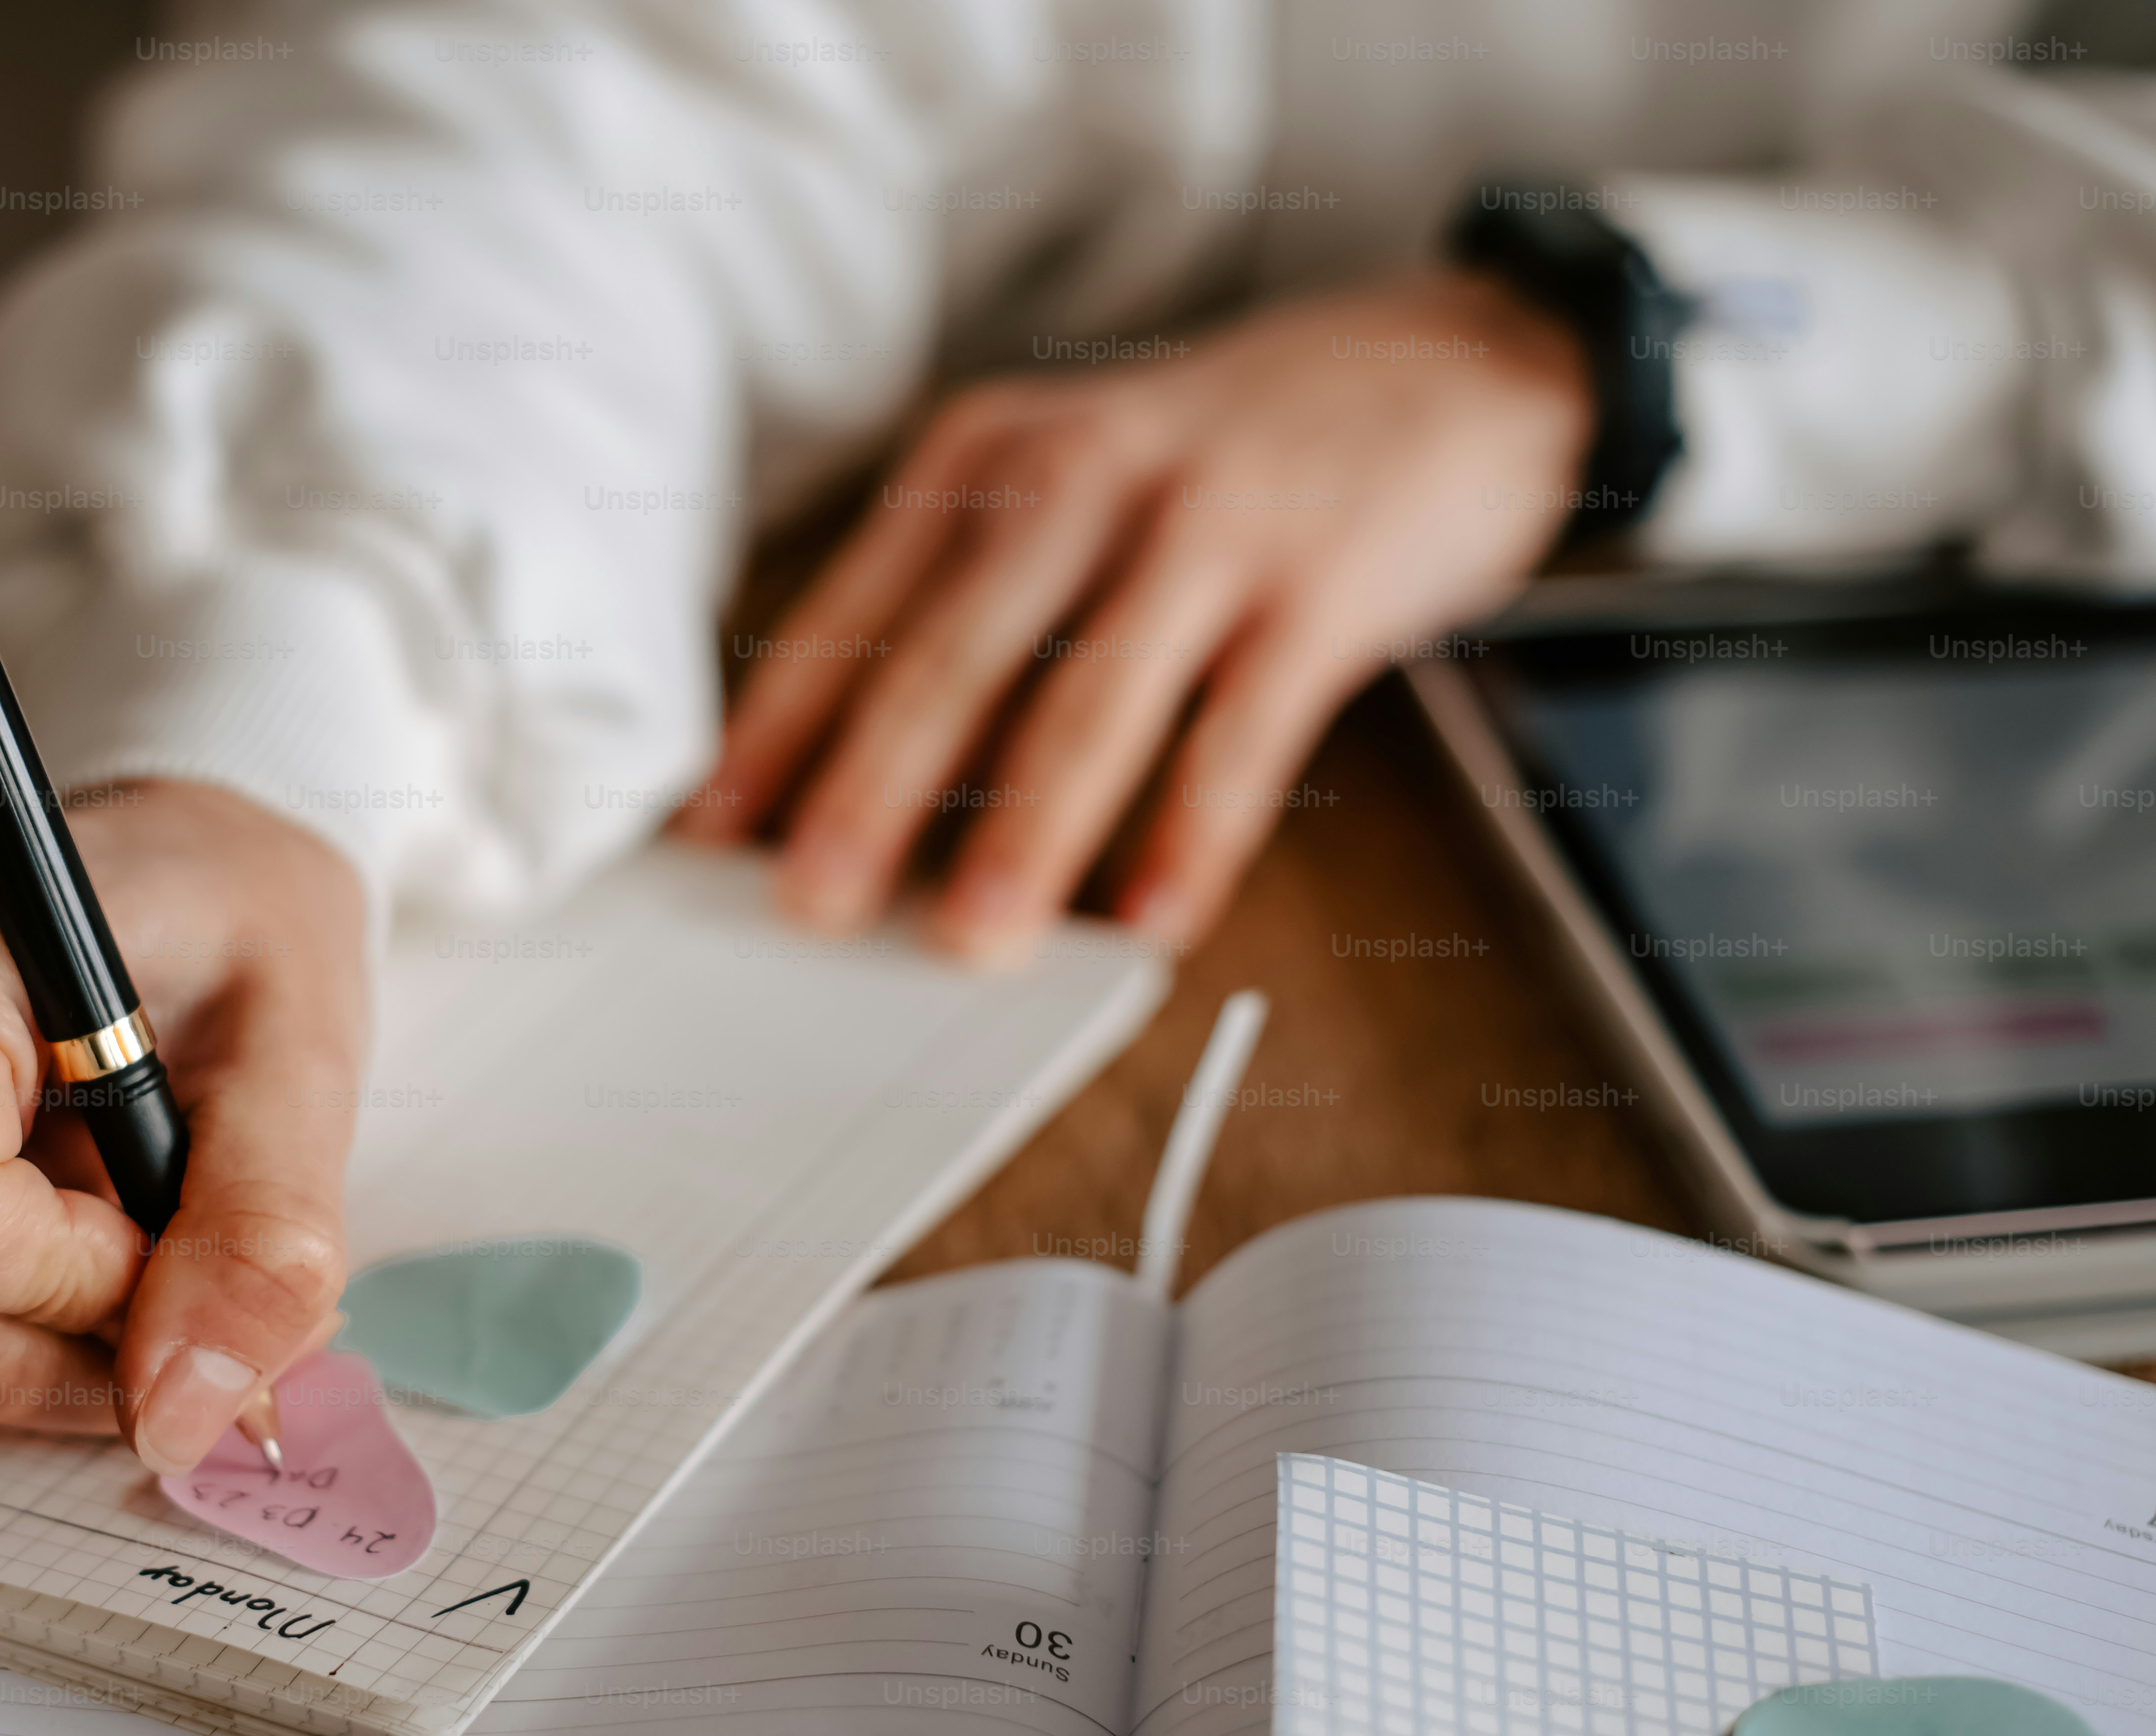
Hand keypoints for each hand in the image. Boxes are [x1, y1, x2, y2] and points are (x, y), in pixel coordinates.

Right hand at [0, 779, 368, 1474]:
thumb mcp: (304, 1059)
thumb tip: (182, 1418)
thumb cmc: (245, 925)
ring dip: (75, 1323)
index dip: (73, 1277)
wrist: (199, 874)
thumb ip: (259, 1239)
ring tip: (145, 1195)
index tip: (165, 1207)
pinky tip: (89, 1204)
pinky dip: (36, 1308)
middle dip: (90, 1319)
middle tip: (193, 1224)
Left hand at [681, 268, 1589, 958]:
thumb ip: (972, 596)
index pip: (857, 607)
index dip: (780, 727)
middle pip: (953, 654)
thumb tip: (865, 775)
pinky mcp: (1321, 589)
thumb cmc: (1224, 455)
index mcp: (993, 454)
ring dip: (1024, 835)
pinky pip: (1240, 736)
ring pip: (1090, 700)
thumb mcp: (1070, 474)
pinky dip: (1190, 837)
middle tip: (809, 906)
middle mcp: (1085, 475)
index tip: (711, 835)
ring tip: (971, 943)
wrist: (1454, 362)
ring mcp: (1208, 527)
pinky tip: (1150, 921)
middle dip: (871, 791)